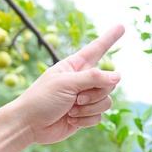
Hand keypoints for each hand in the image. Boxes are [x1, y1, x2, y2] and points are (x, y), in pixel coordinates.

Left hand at [9, 24, 123, 144]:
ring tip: (71, 110)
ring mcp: (85, 98)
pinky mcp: (85, 115)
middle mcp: (82, 81)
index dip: (109, 38)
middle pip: (108, 82)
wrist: (29, 125)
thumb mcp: (66, 83)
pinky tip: (71, 120)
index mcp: (75, 66)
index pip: (97, 49)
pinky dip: (86, 120)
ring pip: (106, 101)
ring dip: (89, 108)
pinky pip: (99, 116)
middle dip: (95, 93)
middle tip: (77, 97)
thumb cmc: (41, 98)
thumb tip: (118, 75)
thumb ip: (93, 78)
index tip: (121, 26)